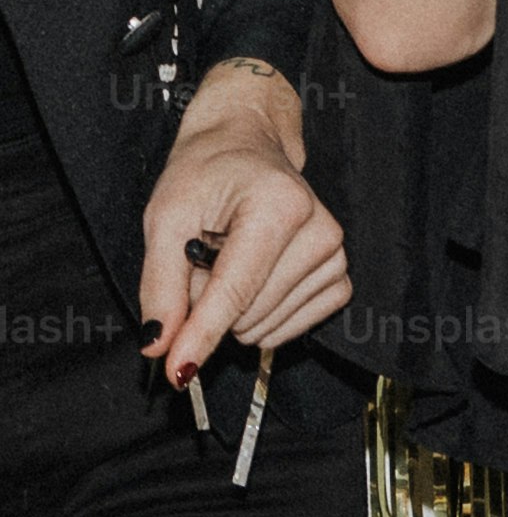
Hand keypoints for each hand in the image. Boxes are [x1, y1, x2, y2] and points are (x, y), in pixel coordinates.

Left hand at [141, 60, 351, 380]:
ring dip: (237, 312)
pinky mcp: (340, 271)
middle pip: (249, 315)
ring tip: (228, 263)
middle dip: (211, 306)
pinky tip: (255, 285)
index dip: (201, 335)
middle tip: (203, 260)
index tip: (177, 371)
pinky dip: (268, 320)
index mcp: (278, 204)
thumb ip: (161, 286)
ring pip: (269, 327)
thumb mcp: (165, 218)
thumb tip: (160, 347)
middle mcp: (318, 228)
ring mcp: (335, 252)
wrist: (245, 144)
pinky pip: (299, 326)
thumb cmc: (206, 172)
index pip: (235, 291)